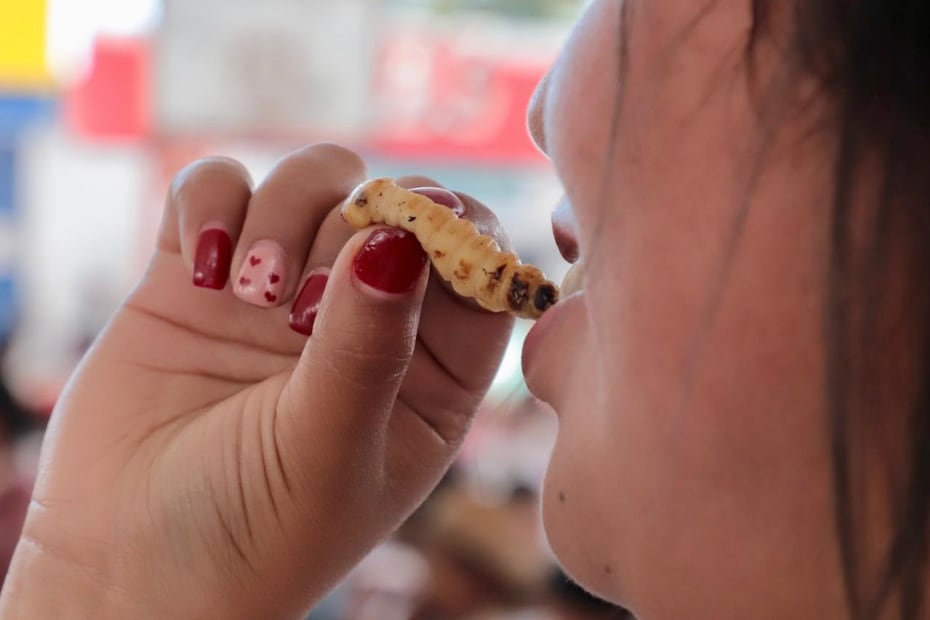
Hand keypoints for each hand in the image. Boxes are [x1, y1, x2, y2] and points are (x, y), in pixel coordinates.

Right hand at [0, 144, 513, 618]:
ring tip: (249, 293)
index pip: (477, 268)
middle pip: (396, 204)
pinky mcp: (203, 269)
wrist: (129, 561)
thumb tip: (401, 239)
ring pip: (315, 178)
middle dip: (356, 225)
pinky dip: (211, 202)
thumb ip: (368, 348)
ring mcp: (282, 285)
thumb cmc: (254, 531)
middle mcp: (365, 316)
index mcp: (431, 369)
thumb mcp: (329, 450)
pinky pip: (218, 184)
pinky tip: (201, 269)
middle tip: (299, 302)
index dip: (458, 231)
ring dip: (284, 212)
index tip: (416, 233)